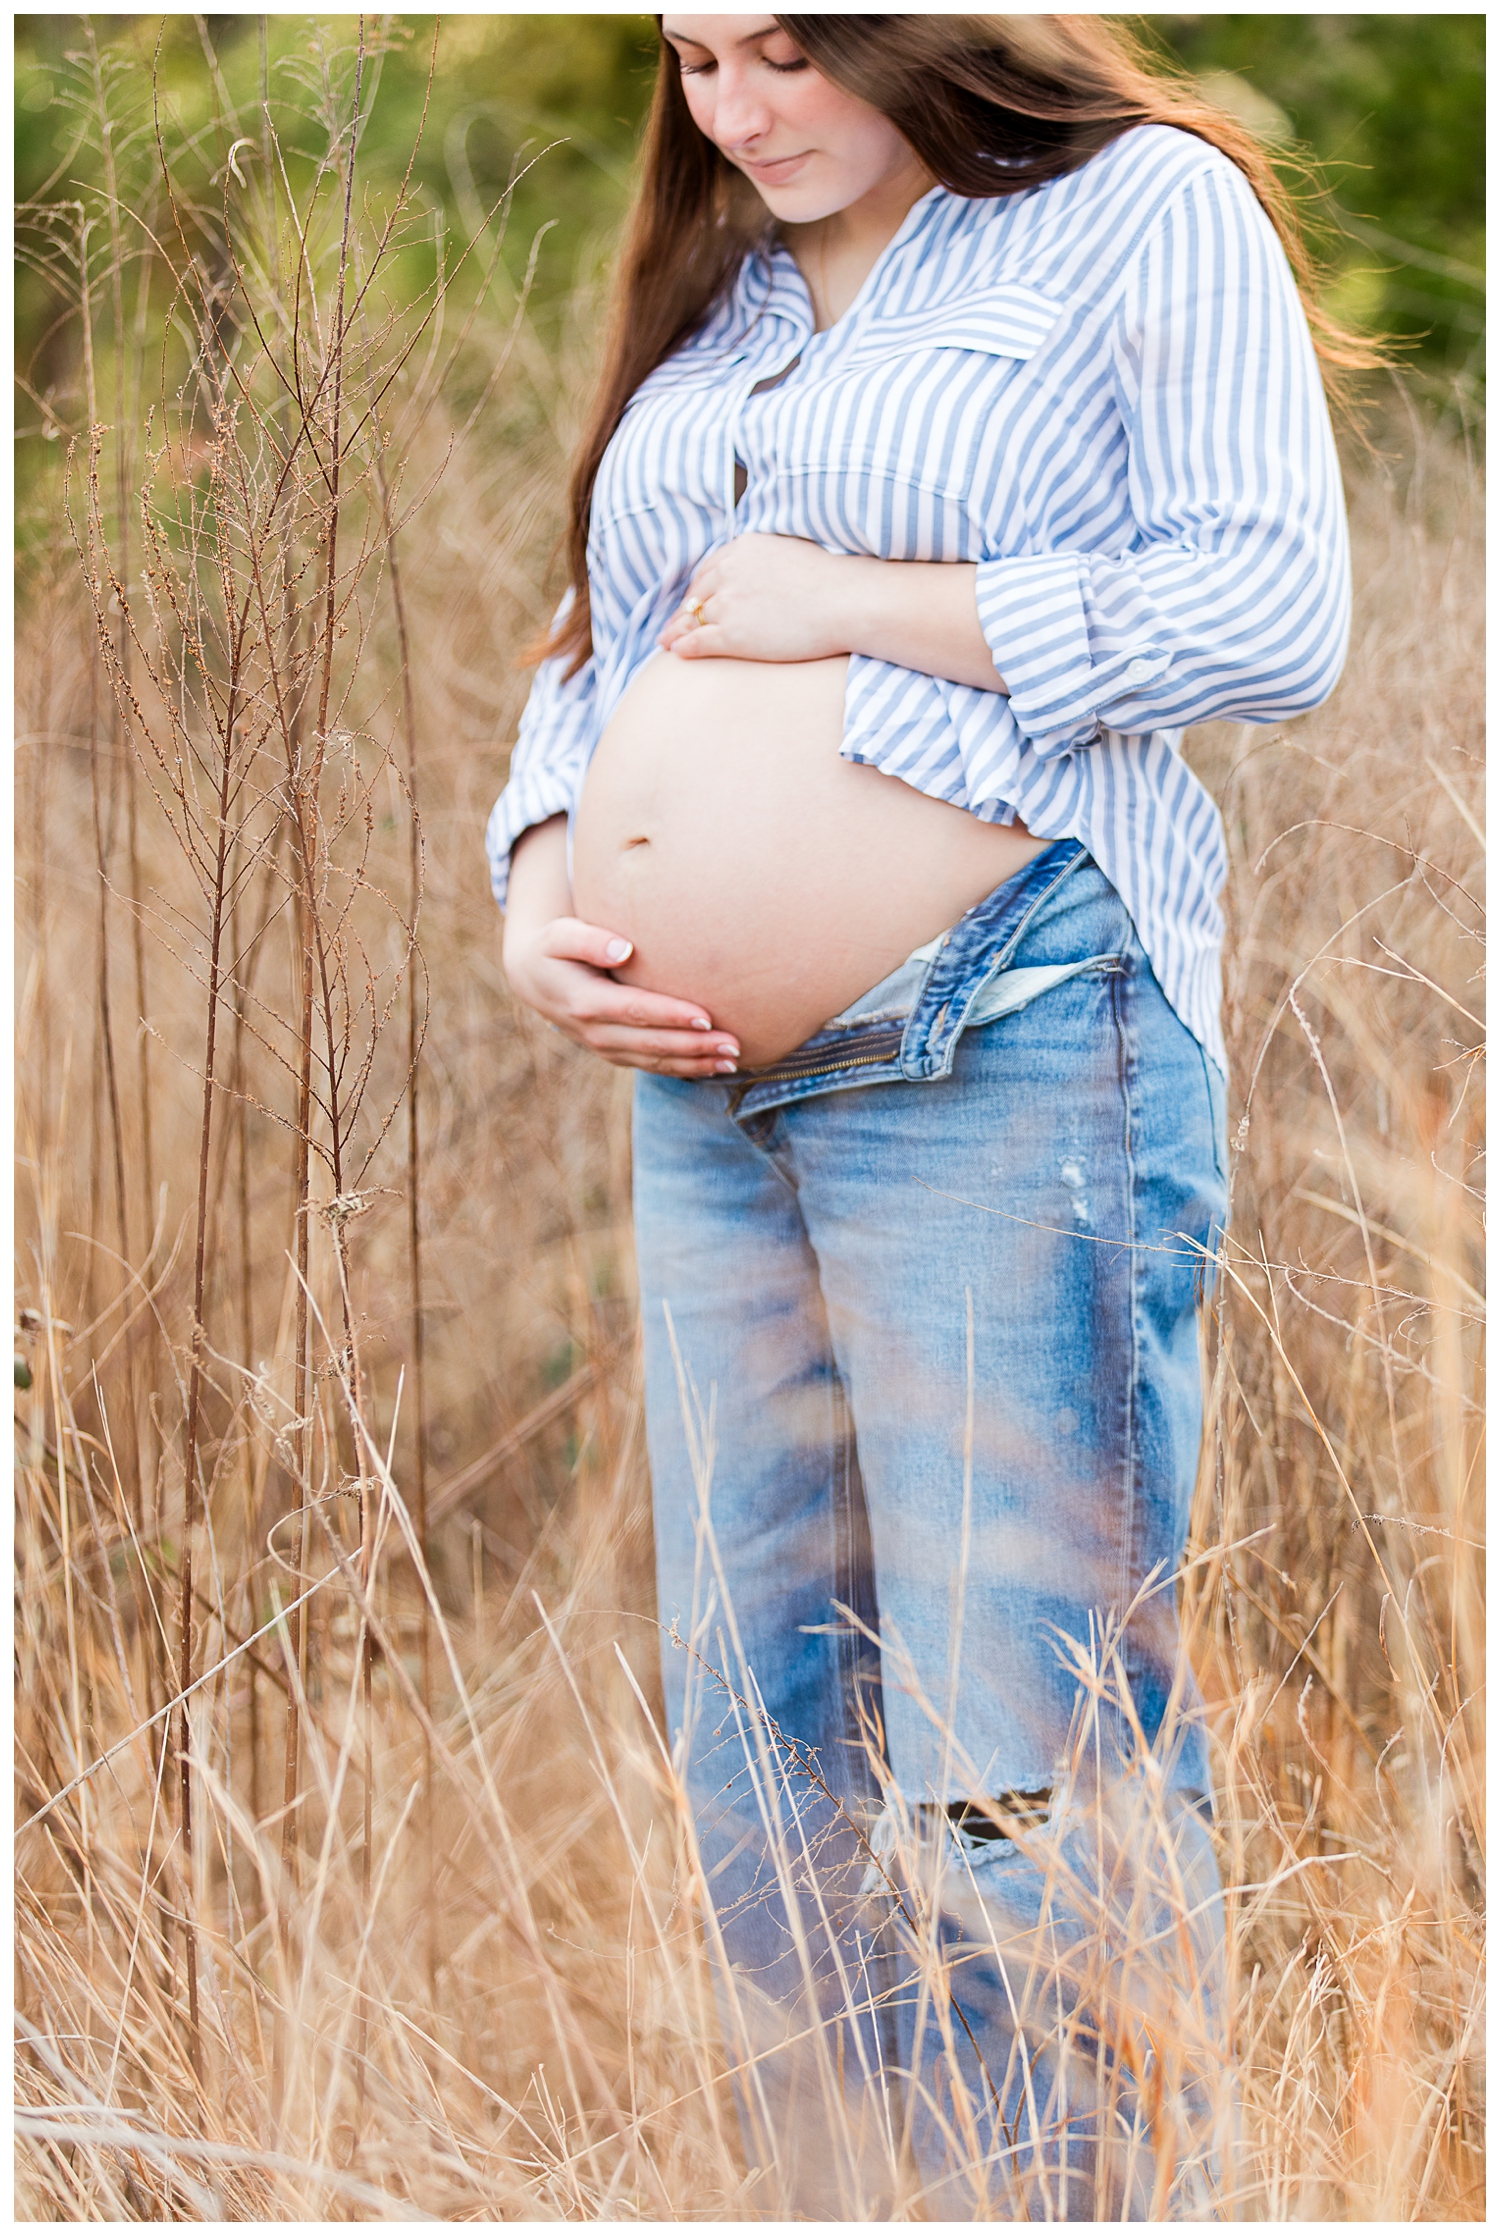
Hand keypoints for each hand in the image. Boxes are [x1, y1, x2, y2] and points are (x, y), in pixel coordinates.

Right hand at [503, 914, 741, 1078]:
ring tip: (733, 1059)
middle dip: (694, 1046)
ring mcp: (605, 1048)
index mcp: (584, 1002)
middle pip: (652, 1043)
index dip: (671, 1016)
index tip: (706, 1016)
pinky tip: (714, 1066)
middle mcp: (595, 1032)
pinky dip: (685, 1069)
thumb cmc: (553, 948)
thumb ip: (588, 940)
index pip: (635, 1011)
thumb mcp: (560, 935)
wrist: (533, 979)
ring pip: (656, 1062)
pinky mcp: (616, 1054)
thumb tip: (623, 949)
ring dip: (696, 1063)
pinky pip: (653, 1066)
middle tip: (734, 1043)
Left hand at [659, 533, 1007, 692]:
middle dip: (687, 609)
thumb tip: (767, 575)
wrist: (847, 600)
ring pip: (692, 619)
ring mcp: (728, 603)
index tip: (698, 600)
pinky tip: (677, 653)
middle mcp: (729, 572)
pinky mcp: (732, 634)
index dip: (702, 588)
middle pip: (697, 593)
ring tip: (667, 642)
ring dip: (677, 631)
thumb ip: (770, 561)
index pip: (710, 569)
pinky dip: (685, 647)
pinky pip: (698, 641)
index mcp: (743, 548)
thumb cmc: (833, 581)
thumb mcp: (793, 554)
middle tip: (676, 623)